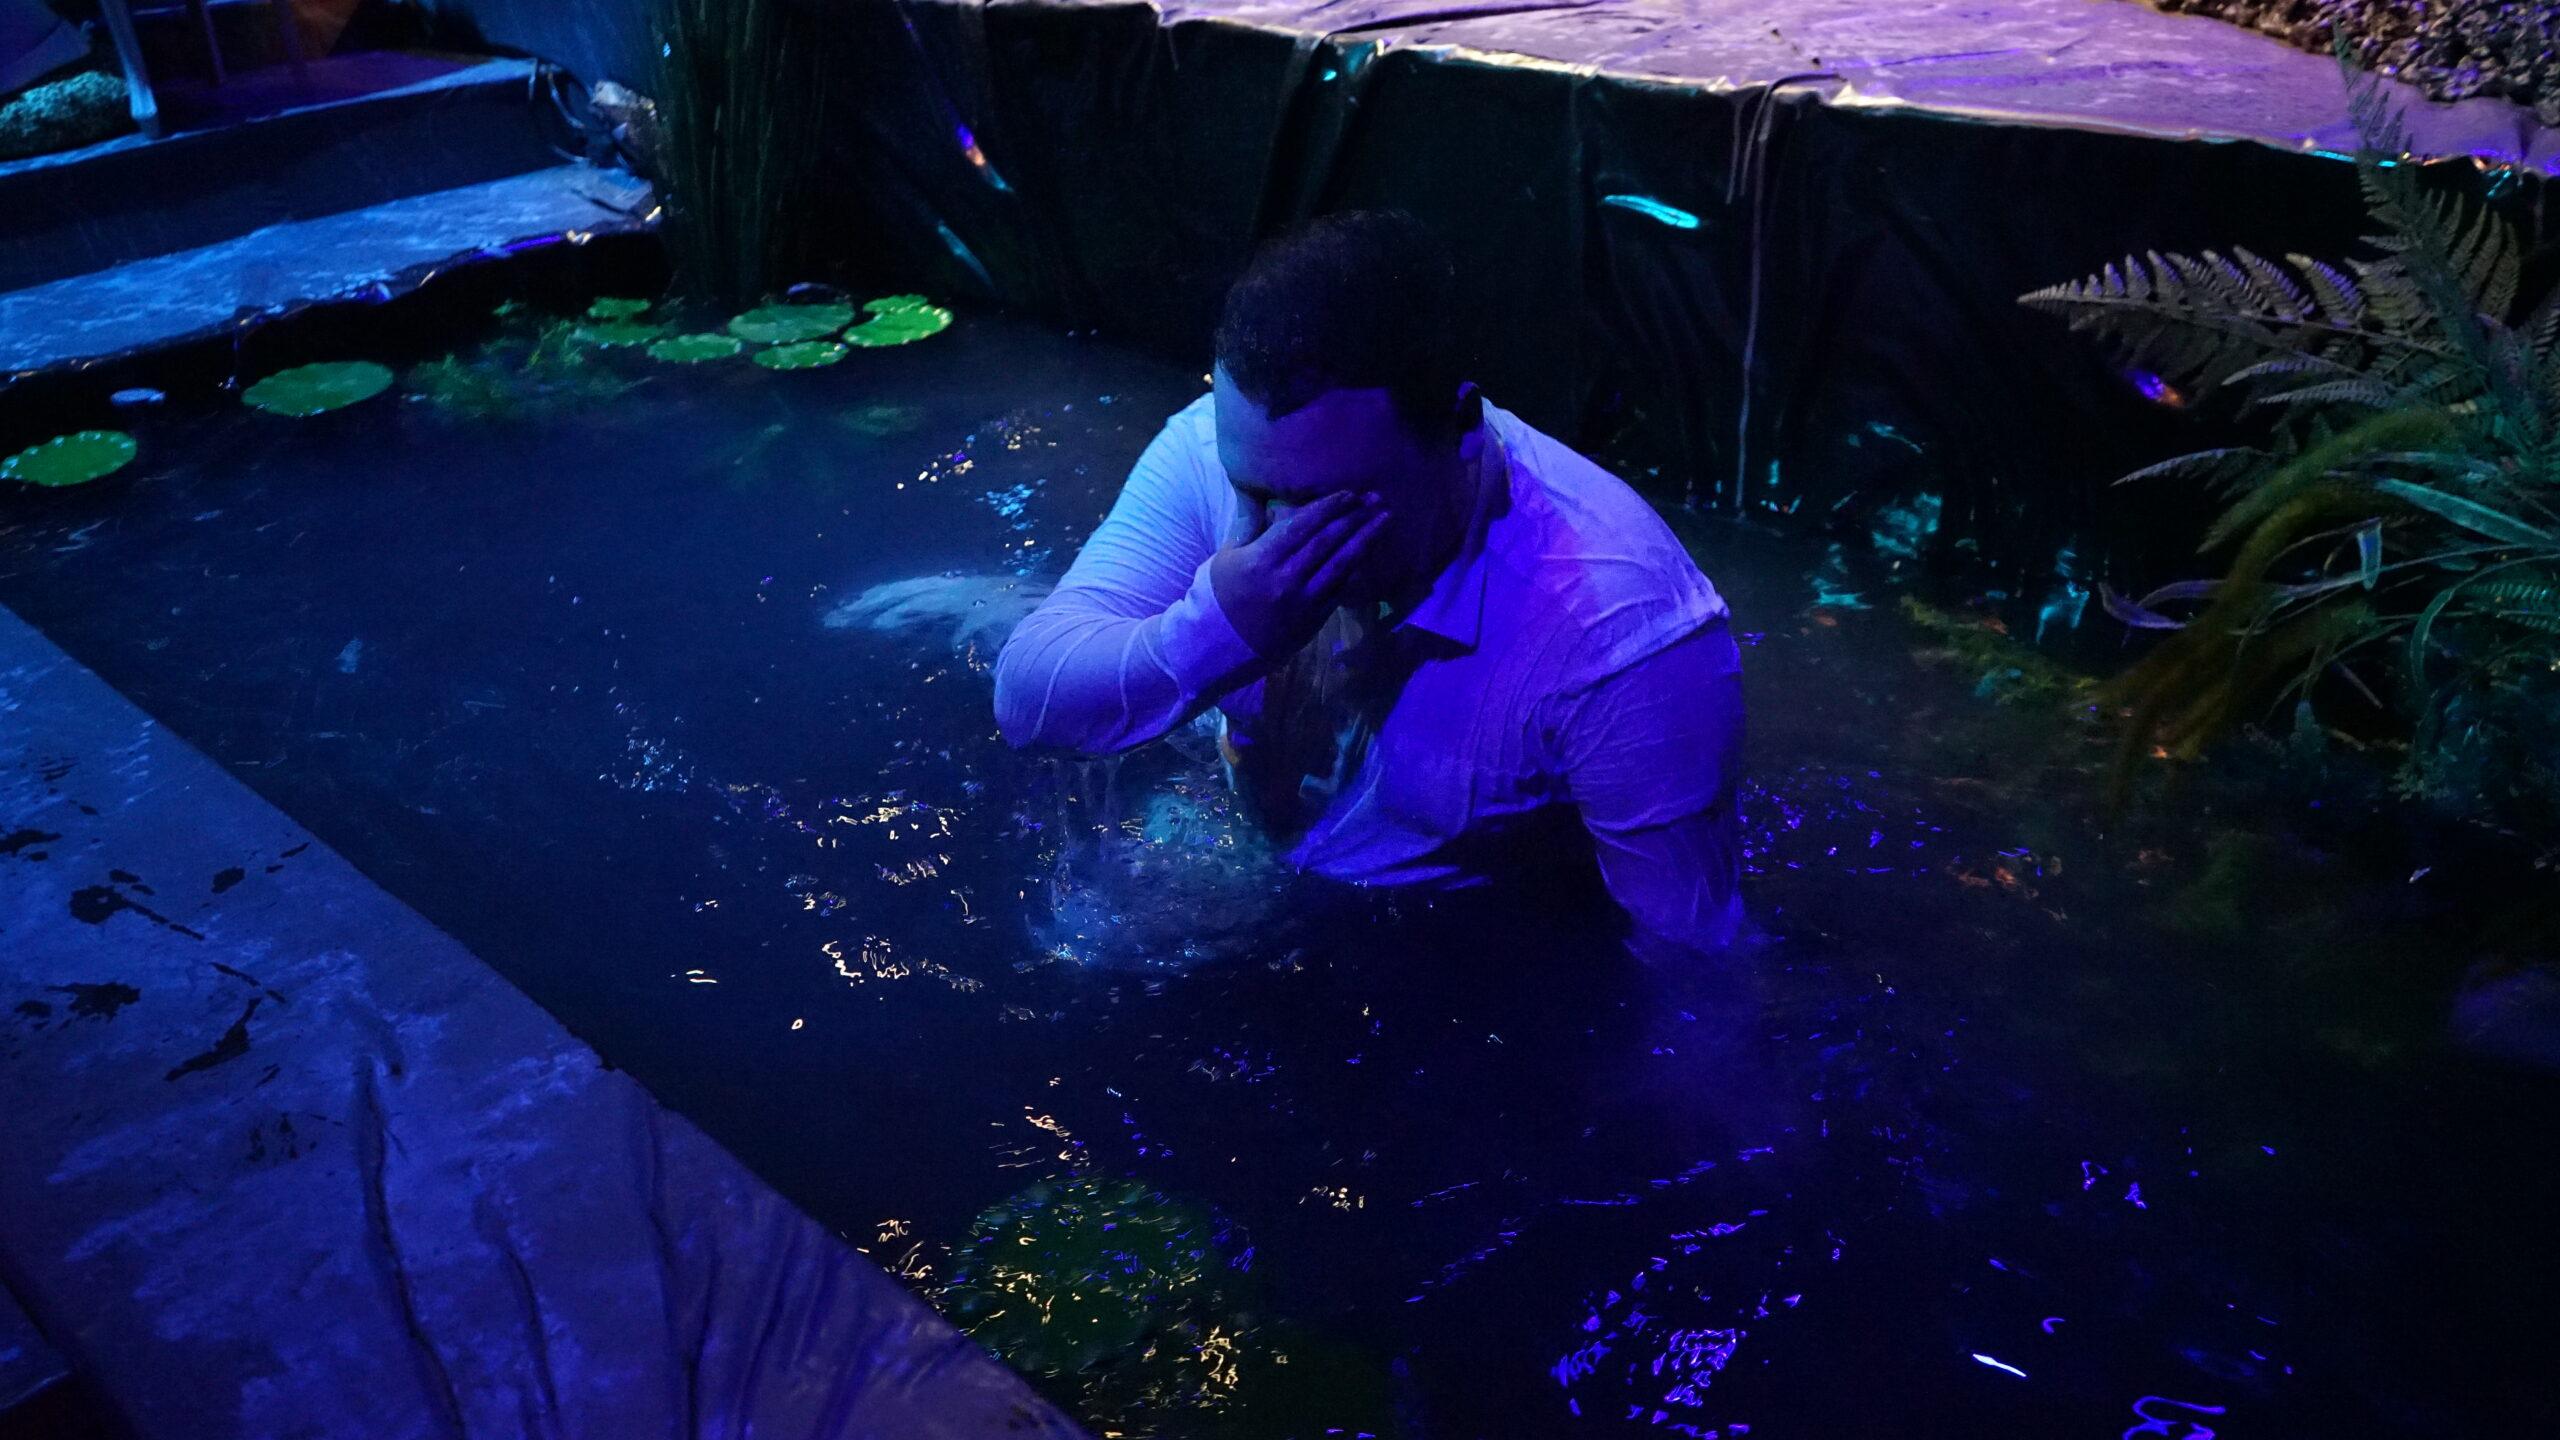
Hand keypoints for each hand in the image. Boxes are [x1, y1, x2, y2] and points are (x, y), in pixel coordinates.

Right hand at [1208, 490, 1389, 658]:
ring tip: (1384, 519)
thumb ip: (1249, 527)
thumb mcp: (1225, 557)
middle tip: (1376, 499)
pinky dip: (1356, 569)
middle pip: (1328, 541)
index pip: (1302, 525)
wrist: (1218, 646)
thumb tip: (1270, 502)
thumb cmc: (1218, 597)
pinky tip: (1370, 553)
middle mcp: (1286, 577)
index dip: (1328, 506)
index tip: (1348, 493)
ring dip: (1366, 539)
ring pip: (1341, 564)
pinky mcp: (1313, 619)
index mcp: (1262, 558)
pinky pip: (1340, 589)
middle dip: (1354, 517)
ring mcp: (1304, 600)